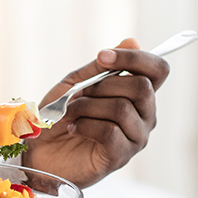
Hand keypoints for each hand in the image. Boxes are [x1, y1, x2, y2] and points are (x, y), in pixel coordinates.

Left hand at [22, 38, 168, 187]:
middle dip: (102, 85)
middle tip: (78, 95)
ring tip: (69, 113)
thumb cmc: (59, 117)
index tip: (102, 57)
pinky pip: (110, 132)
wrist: (40, 152)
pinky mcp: (120, 157)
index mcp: (138, 95)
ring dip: (87, 106)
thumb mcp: (75, 84)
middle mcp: (145, 116)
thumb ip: (101, 66)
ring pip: (122, 108)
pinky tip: (73, 128)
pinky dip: (85, 125)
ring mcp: (136, 138)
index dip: (135, 58)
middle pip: (141, 87)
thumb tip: (133, 40)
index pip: (158, 70)